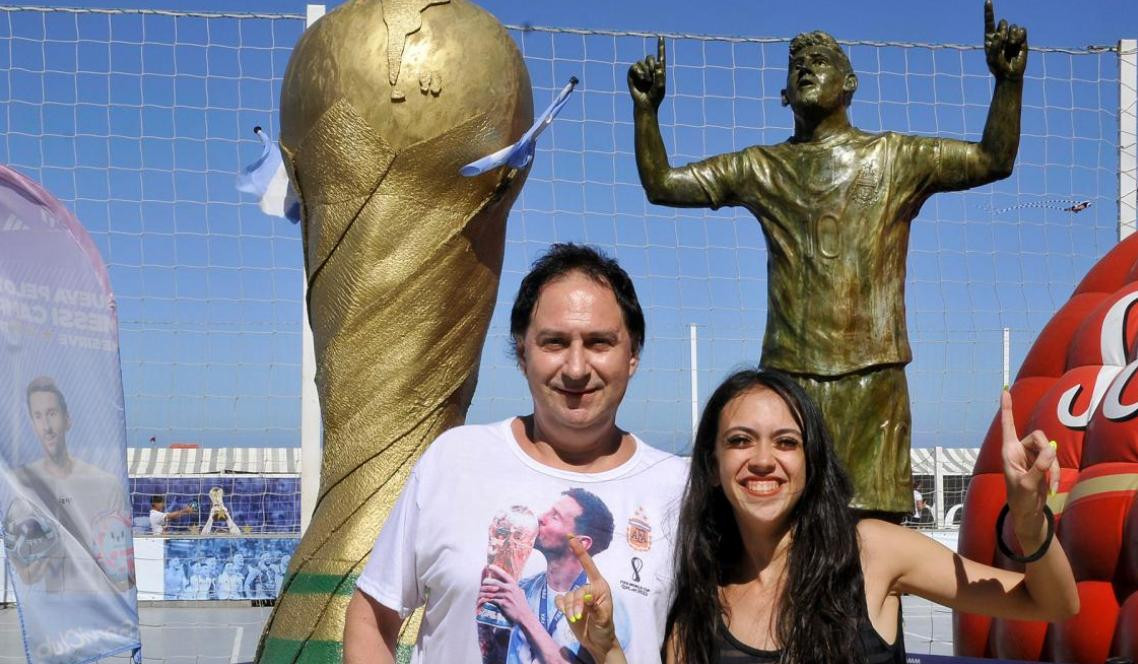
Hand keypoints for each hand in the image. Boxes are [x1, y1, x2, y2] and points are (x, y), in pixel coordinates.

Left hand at [477, 564, 534, 624]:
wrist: (524, 616)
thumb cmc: (522, 605)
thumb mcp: (520, 592)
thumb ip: (514, 587)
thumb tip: (511, 583)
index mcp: (514, 585)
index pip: (504, 574)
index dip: (496, 569)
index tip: (490, 566)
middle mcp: (510, 589)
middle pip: (495, 582)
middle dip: (487, 581)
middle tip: (483, 581)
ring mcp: (506, 596)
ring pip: (492, 591)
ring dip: (485, 591)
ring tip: (481, 591)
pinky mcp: (503, 603)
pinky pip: (492, 599)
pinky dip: (487, 599)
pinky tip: (483, 599)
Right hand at [556, 535, 620, 661]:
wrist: (597, 642)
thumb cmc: (605, 628)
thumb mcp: (604, 619)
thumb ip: (595, 607)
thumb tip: (585, 596)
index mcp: (600, 587)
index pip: (589, 566)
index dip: (579, 551)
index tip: (571, 537)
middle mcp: (588, 589)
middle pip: (575, 589)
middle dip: (575, 604)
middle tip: (578, 617)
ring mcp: (577, 597)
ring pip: (567, 596)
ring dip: (569, 609)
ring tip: (576, 619)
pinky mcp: (568, 606)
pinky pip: (560, 601)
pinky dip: (562, 607)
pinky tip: (567, 614)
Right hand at [628, 36, 666, 109]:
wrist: (645, 104)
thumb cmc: (655, 97)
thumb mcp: (661, 86)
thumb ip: (661, 75)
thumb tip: (657, 62)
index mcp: (659, 70)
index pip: (660, 56)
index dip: (660, 46)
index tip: (661, 36)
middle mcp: (649, 69)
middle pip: (649, 57)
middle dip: (650, 64)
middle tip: (652, 75)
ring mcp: (640, 71)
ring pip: (641, 62)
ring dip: (645, 71)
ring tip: (646, 81)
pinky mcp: (632, 74)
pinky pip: (634, 67)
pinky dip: (638, 72)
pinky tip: (641, 79)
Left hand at [983, 0, 1026, 80]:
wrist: (1009, 74)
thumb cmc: (998, 67)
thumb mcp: (992, 58)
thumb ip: (994, 45)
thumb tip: (1000, 33)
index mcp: (990, 38)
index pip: (989, 23)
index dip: (989, 12)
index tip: (988, 1)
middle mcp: (1001, 35)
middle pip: (1003, 23)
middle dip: (1003, 31)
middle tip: (1003, 43)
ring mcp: (1011, 36)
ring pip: (1013, 27)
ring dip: (1012, 36)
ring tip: (1011, 46)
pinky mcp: (1021, 39)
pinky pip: (1022, 30)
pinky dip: (1020, 37)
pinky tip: (1017, 44)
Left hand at [999, 389, 1057, 525]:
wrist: (1028, 512)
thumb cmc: (1020, 500)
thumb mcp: (1027, 485)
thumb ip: (1039, 468)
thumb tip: (1051, 451)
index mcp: (1009, 451)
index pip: (1007, 426)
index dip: (1007, 408)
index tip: (1004, 390)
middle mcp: (1019, 450)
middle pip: (1038, 437)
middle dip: (1047, 453)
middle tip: (1048, 471)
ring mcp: (1031, 456)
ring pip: (1050, 450)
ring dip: (1054, 468)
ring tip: (1049, 485)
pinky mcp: (1042, 463)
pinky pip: (1054, 460)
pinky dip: (1056, 474)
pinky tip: (1053, 487)